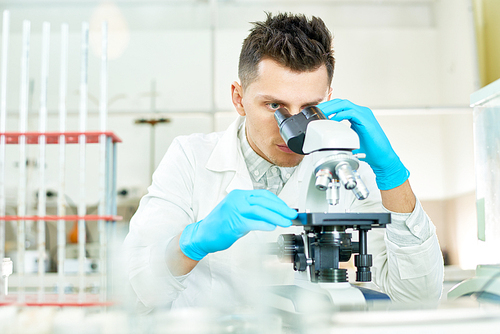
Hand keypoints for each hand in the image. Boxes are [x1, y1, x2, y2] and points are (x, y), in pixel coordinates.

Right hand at [179, 189, 297, 260]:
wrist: (202, 235)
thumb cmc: (220, 225)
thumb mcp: (239, 213)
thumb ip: (255, 212)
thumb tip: (274, 215)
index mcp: (239, 195)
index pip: (263, 195)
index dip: (278, 202)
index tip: (288, 209)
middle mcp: (237, 199)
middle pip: (264, 201)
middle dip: (281, 208)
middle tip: (292, 215)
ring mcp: (234, 210)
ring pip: (260, 210)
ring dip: (276, 216)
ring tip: (286, 222)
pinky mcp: (233, 222)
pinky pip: (252, 222)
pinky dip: (264, 224)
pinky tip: (272, 227)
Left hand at [317, 98, 408, 189]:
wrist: (382, 157)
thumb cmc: (369, 150)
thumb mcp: (349, 139)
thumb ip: (340, 134)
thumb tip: (326, 138)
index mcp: (357, 115)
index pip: (340, 105)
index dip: (328, 106)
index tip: (317, 112)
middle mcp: (361, 112)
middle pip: (340, 102)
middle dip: (327, 105)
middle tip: (316, 110)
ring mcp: (364, 115)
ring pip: (344, 104)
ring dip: (331, 108)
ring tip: (321, 113)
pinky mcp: (366, 120)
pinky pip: (351, 113)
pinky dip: (340, 115)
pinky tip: (332, 120)